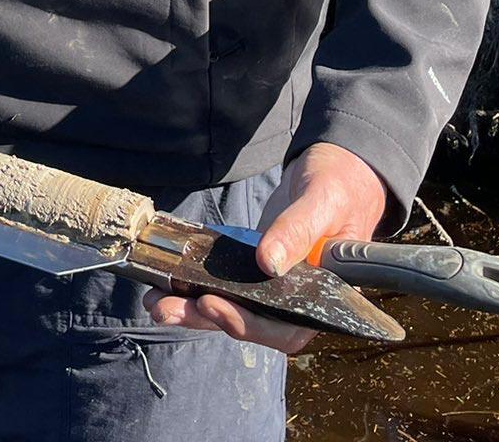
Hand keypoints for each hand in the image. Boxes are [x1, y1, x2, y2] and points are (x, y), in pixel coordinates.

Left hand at [144, 142, 387, 354]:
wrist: (335, 170)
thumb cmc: (341, 187)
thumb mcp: (323, 203)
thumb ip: (298, 231)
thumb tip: (267, 262)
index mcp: (322, 296)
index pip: (285, 329)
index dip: (249, 326)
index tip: (213, 305)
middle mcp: (295, 298)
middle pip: (250, 323)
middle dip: (206, 318)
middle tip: (166, 309)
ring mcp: (271, 284)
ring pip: (231, 306)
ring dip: (193, 308)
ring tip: (157, 302)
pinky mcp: (251, 267)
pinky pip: (224, 282)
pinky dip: (195, 284)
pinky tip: (165, 281)